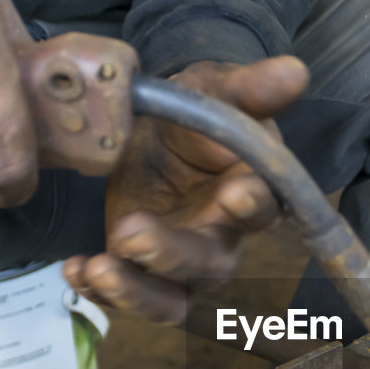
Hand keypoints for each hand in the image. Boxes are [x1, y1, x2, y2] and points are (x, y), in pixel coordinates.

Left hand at [62, 57, 307, 322]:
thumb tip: (295, 70)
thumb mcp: (217, 89)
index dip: (251, 205)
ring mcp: (183, 263)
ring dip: (135, 292)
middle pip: (210, 263)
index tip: (235, 196)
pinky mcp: (145, 271)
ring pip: (171, 298)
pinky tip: (75, 270)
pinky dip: (99, 289)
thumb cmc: (199, 110)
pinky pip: (129, 295)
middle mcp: (223, 237)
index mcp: (253, 191)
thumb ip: (251, 88)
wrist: (158, 127)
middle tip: (129, 234)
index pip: (263, 207)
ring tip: (96, 269)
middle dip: (171, 254)